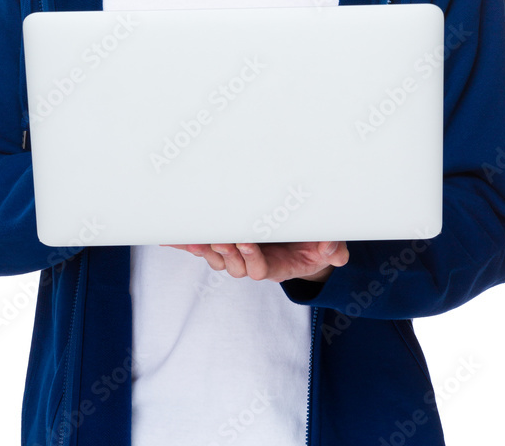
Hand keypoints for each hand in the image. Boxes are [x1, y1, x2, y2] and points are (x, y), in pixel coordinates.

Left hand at [161, 241, 348, 282]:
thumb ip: (333, 248)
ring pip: (217, 256)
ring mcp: (238, 254)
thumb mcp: (330, 247)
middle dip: (224, 252)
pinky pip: (205, 246)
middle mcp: (253, 262)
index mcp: (275, 266)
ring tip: (193, 237)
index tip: (245, 242)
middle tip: (218, 238)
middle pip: (233, 264)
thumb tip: (334, 250)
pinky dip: (188, 243)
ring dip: (204, 248)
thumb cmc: (314, 245)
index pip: (260, 267)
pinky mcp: (227, 243)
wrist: (302, 246)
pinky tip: (169, 238)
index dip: (252, 257)